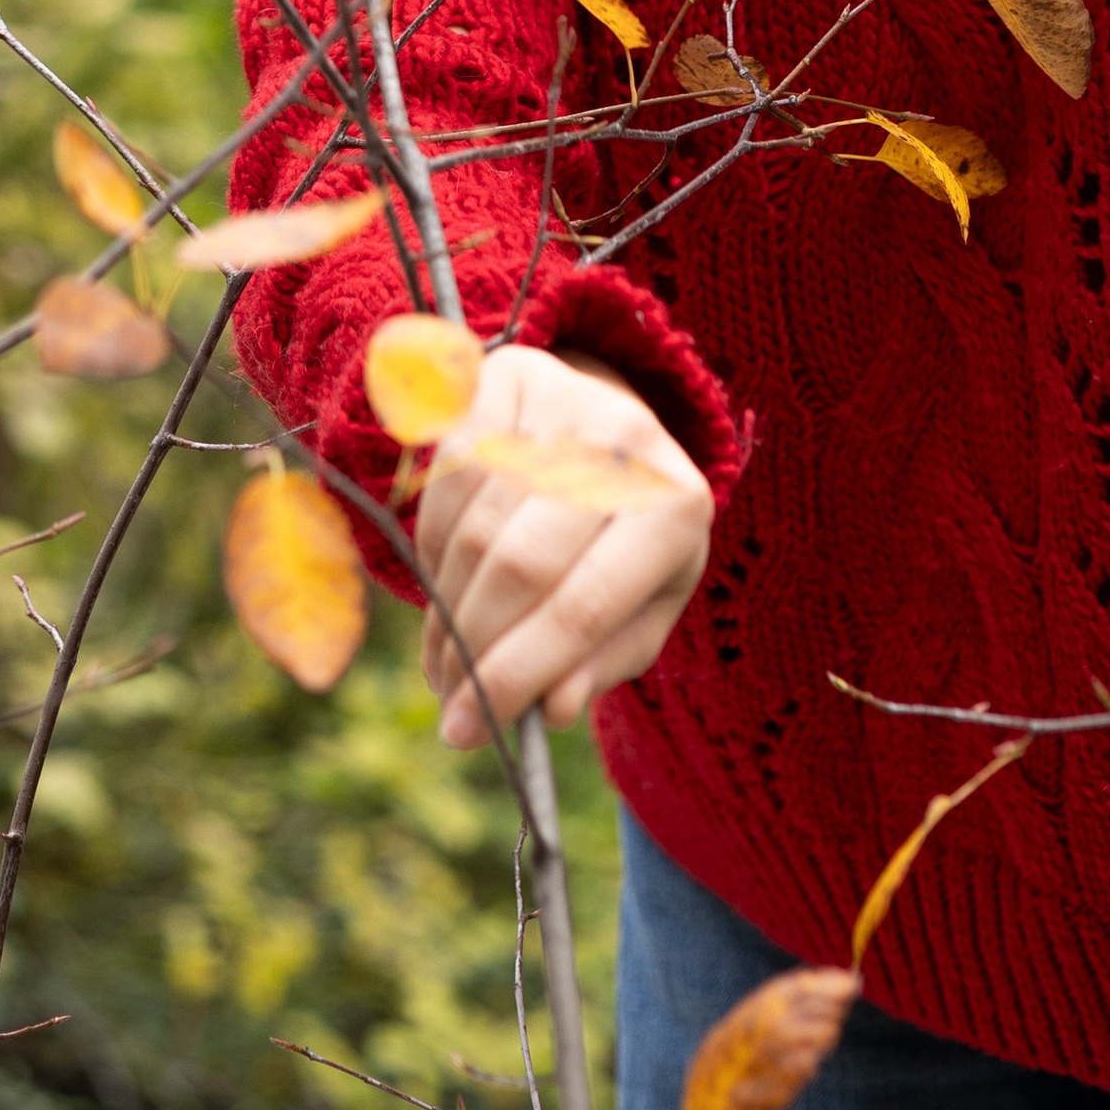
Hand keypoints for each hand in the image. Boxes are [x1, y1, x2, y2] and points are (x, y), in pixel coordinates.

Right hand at [417, 342, 711, 749]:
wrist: (614, 427)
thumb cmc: (630, 538)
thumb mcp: (644, 604)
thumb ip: (603, 660)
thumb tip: (552, 709)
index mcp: (678, 510)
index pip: (583, 607)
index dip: (514, 677)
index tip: (467, 730)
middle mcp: (628, 445)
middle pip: (518, 567)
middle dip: (470, 649)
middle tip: (447, 703)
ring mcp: (565, 402)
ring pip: (473, 528)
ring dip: (444, 610)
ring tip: (445, 658)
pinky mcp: (508, 379)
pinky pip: (445, 476)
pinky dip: (431, 547)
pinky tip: (444, 584)